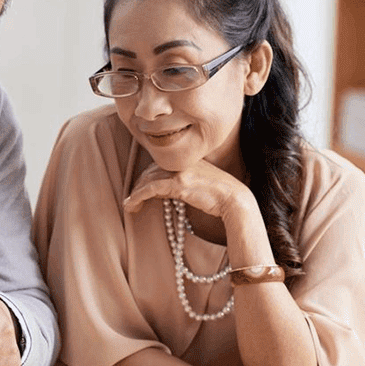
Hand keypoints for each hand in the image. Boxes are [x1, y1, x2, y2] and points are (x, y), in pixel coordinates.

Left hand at [123, 160, 250, 220]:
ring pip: (148, 179)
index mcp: (187, 159)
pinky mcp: (179, 183)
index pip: (159, 165)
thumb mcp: (198, 184)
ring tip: (129, 206)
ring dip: (135, 193)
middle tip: (132, 201)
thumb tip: (162, 191)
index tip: (140, 191)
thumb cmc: (219, 197)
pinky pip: (150, 188)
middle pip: (150, 171)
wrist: (234, 200)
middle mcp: (182, 161)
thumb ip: (180, 183)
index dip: (146, 178)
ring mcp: (180, 171)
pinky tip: (132, 205)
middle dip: (138, 186)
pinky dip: (138, 196)